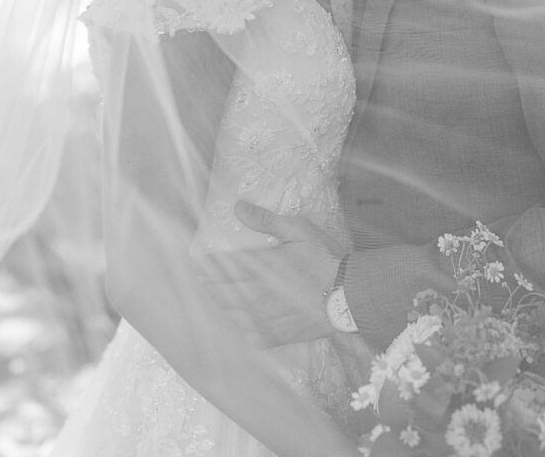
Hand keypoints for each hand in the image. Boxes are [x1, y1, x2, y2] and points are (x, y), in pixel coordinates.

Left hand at [200, 201, 343, 346]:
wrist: (348, 296)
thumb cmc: (324, 259)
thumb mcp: (298, 230)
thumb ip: (266, 220)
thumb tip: (239, 207)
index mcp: (257, 268)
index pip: (218, 267)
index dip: (203, 264)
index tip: (195, 260)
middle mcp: (253, 296)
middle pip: (217, 292)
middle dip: (208, 283)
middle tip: (202, 277)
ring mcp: (262, 320)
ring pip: (229, 314)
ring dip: (221, 303)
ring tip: (219, 295)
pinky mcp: (273, 337)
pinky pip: (246, 335)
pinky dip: (240, 326)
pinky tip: (242, 319)